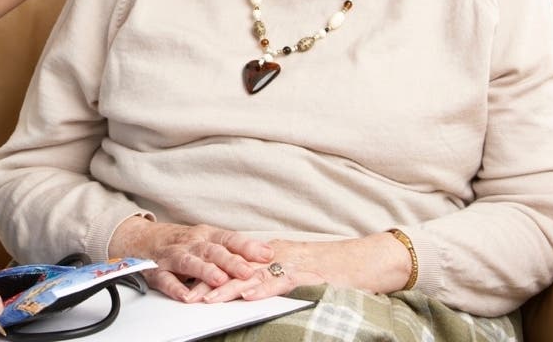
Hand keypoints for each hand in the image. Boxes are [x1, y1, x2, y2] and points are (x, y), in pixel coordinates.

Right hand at [108, 217, 273, 301]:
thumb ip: (233, 248)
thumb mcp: (207, 239)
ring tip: (219, 280)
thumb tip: (268, 254)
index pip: (229, 238)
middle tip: (247, 271)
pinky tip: (185, 296)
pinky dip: (175, 288)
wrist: (143, 239)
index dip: (248, 246)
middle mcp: (191, 244)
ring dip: (205, 271)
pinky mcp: (157, 271)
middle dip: (231, 261)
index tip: (267, 254)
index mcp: (206, 236)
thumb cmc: (183, 242)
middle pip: (212, 251)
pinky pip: (166, 279)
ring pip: (190, 262)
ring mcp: (173, 256)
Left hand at [195, 234, 413, 303]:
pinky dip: (262, 289)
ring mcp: (291, 262)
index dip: (208, 274)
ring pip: (251, 275)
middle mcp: (276, 254)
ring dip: (226, 288)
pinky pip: (281, 282)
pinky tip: (246, 296)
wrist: (368, 260)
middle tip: (184, 295)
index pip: (232, 263)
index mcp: (271, 253)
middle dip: (208, 283)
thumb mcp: (297, 271)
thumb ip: (273, 277)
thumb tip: (248, 289)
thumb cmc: (336, 269)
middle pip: (235, 268)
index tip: (185, 284)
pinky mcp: (309, 274)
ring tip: (204, 300)